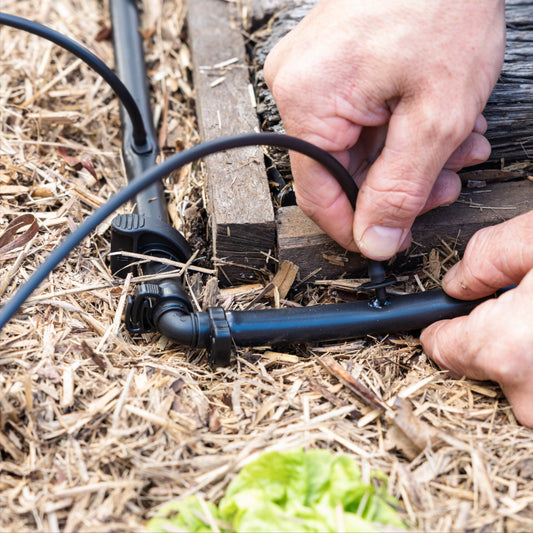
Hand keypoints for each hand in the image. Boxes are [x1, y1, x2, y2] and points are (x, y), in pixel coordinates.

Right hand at [264, 0, 504, 258]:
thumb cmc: (444, 3)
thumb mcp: (435, 114)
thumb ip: (401, 189)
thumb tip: (375, 241)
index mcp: (307, 102)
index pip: (319, 196)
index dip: (357, 225)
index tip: (390, 239)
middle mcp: (296, 87)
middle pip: (340, 172)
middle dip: (398, 185)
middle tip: (446, 184)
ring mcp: (311, 74)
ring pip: (356, 148)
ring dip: (408, 157)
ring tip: (457, 145)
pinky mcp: (330, 66)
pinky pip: (358, 119)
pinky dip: (400, 129)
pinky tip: (437, 121)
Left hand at [421, 212, 532, 426]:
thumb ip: (489, 256)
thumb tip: (460, 280)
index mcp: (510, 349)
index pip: (440, 347)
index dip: (442, 324)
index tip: (446, 316)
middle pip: (480, 369)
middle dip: (491, 339)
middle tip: (521, 308)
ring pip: (519, 384)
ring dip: (524, 356)